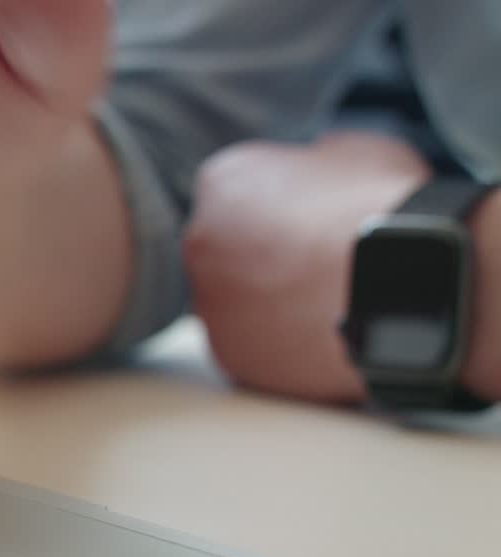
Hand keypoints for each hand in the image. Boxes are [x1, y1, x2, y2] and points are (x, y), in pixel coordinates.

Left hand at [184, 133, 432, 402]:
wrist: (408, 282)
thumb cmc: (388, 207)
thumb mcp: (360, 149)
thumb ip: (320, 155)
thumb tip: (321, 160)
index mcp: (224, 180)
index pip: (233, 189)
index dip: (275, 202)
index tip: (306, 215)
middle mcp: (200, 240)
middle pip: (224, 246)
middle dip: (261, 253)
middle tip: (313, 260)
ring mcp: (210, 302)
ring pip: (232, 300)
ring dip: (266, 300)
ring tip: (323, 299)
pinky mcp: (230, 355)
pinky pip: (250, 347)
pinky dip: (278, 343)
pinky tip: (319, 332)